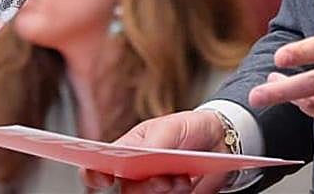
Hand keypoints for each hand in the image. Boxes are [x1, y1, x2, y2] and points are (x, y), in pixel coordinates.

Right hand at [80, 109, 232, 193]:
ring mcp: (154, 189)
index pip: (98, 167)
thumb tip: (137, 156)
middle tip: (164, 179)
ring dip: (164, 193)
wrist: (220, 141)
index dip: (93, 174)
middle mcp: (137, 175)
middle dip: (145, 188)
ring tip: (182, 179)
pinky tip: (188, 184)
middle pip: (127, 192)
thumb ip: (153, 142)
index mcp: (127, 151)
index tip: (103, 178)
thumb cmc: (189, 128)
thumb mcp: (172, 127)